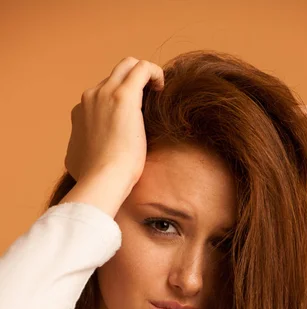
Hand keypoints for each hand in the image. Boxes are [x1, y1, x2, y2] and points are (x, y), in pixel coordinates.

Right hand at [64, 57, 164, 199]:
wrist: (102, 180)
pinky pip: (142, 68)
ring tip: (157, 93)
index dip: (121, 102)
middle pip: (115, 75)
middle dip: (133, 83)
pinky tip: (162, 88)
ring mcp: (105, 94)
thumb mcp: (79, 162)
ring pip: (128, 66)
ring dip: (144, 75)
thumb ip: (82, 152)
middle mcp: (90, 97)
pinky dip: (154, 72)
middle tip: (150, 100)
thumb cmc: (96, 179)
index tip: (135, 117)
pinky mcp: (123, 96)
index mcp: (80, 112)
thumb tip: (84, 156)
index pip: (102, 94)